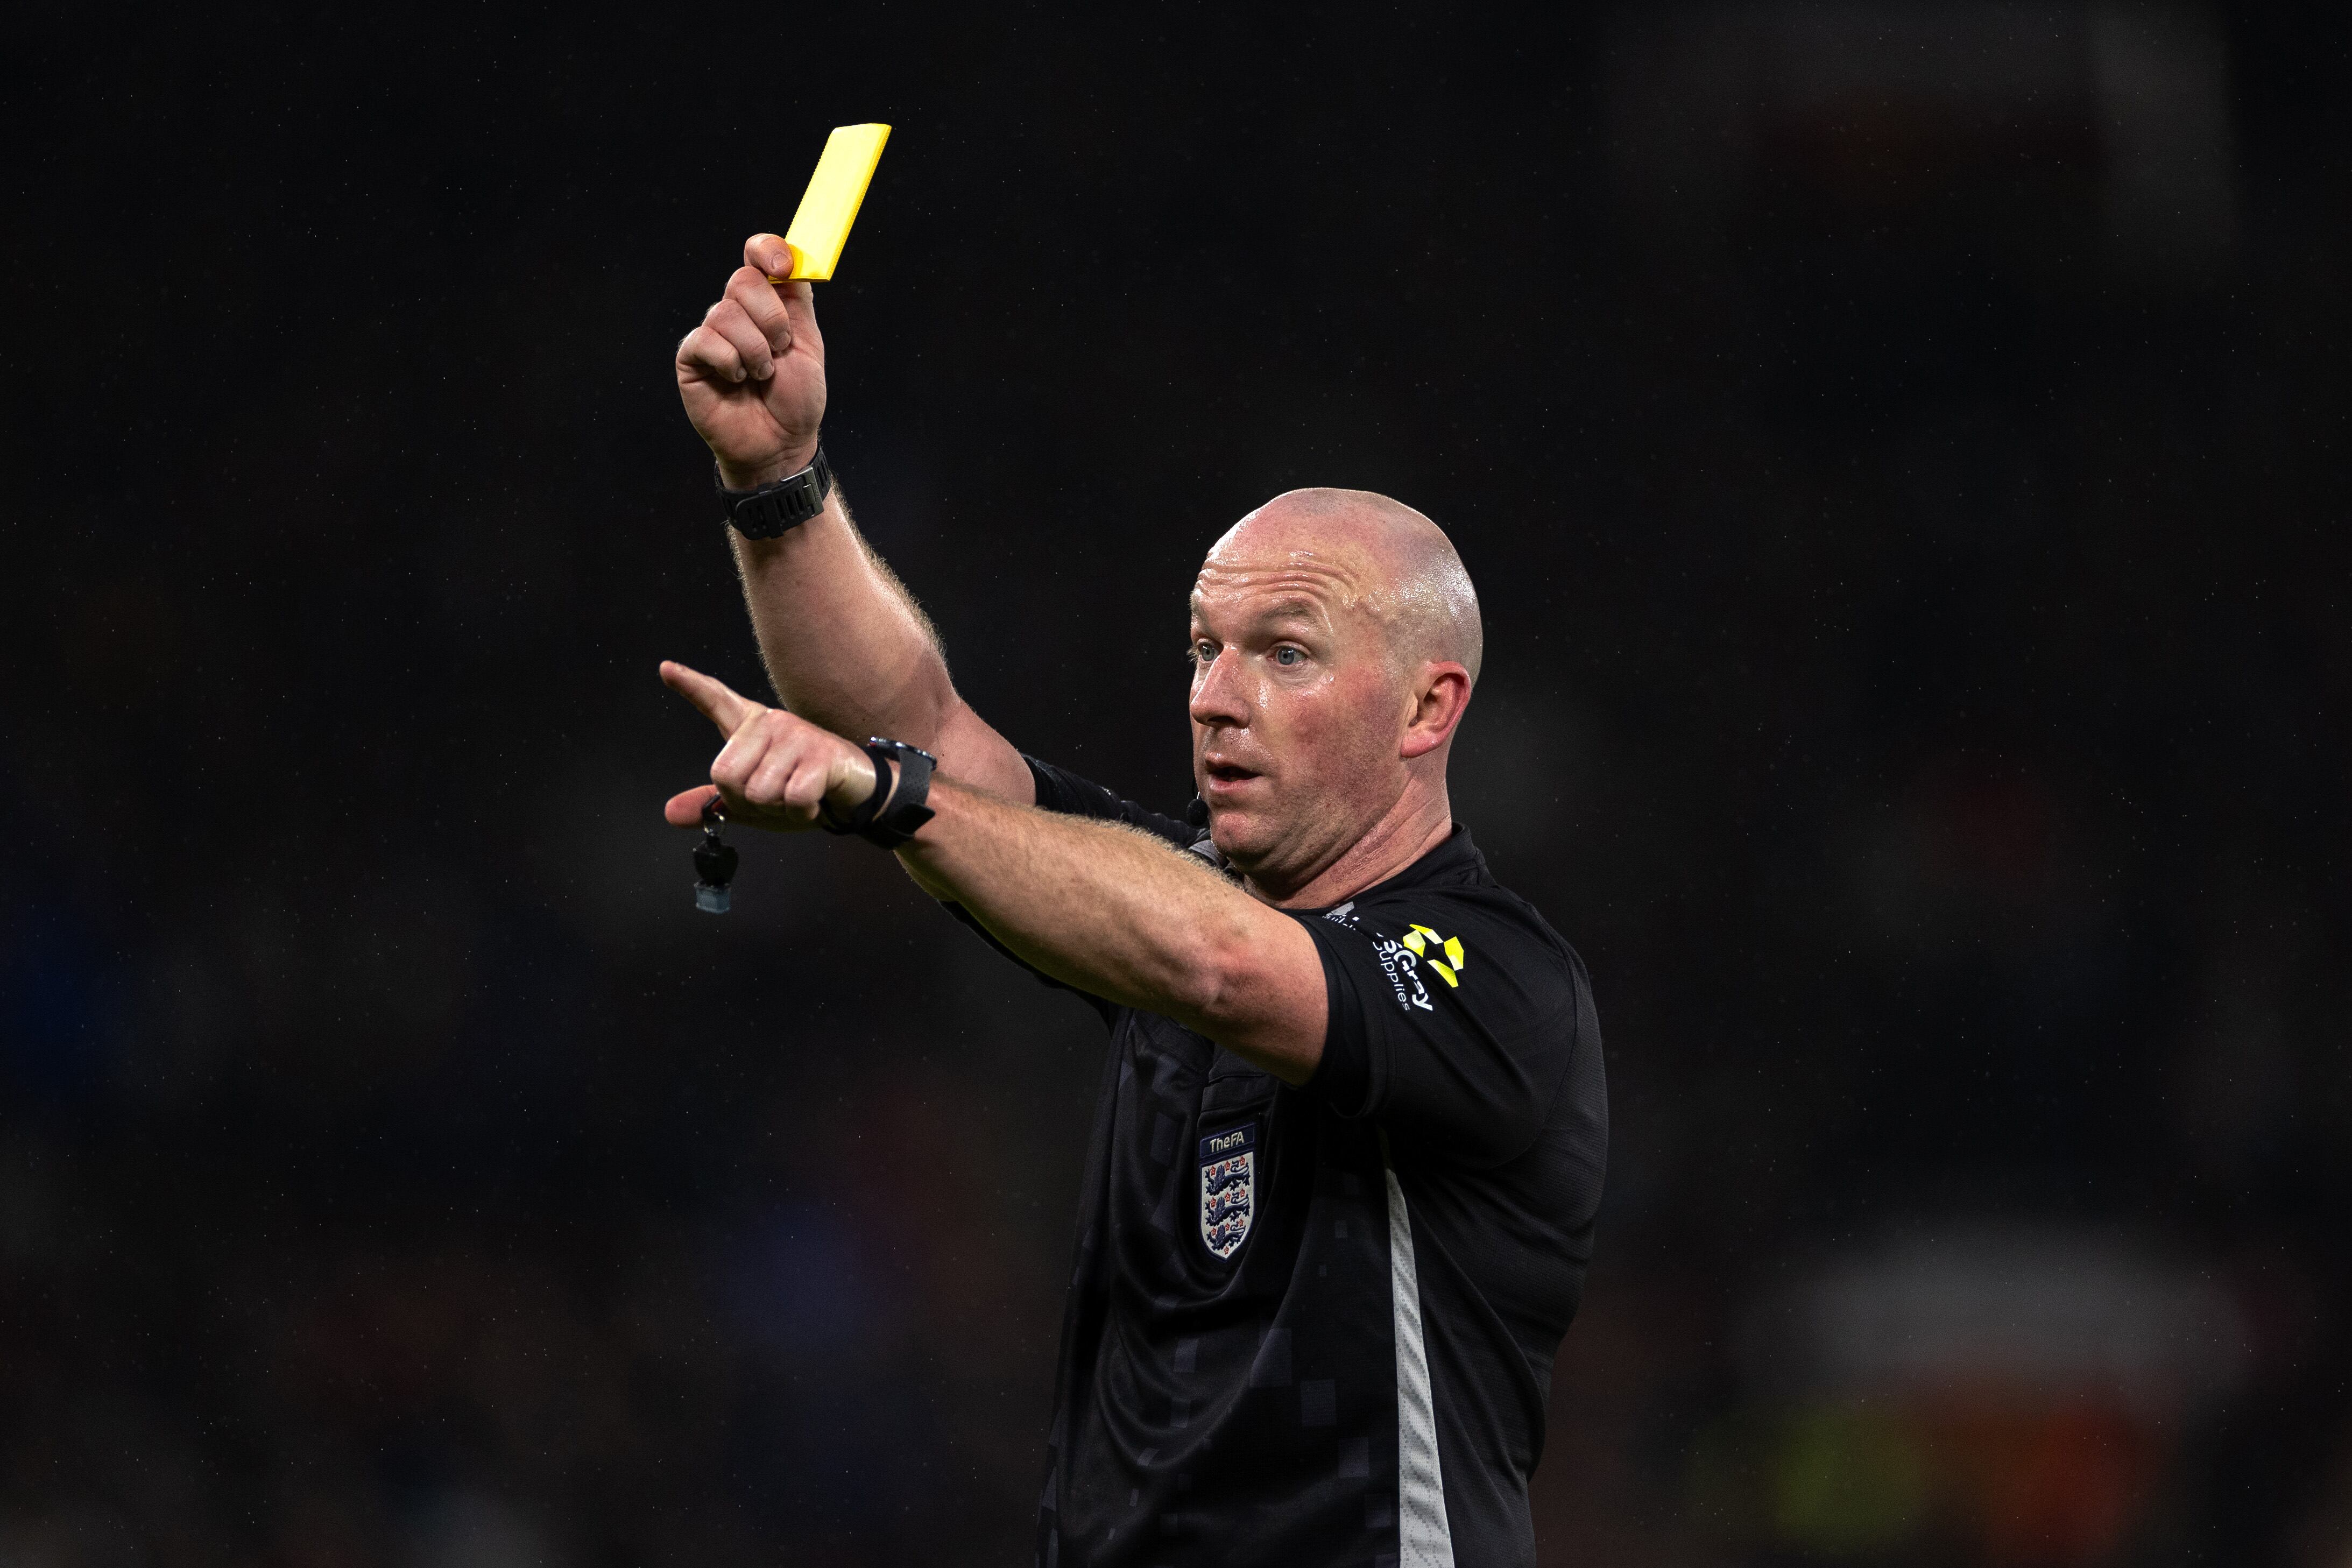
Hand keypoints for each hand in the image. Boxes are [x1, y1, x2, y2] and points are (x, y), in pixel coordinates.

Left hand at [659, 661, 878, 830]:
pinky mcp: (819, 754)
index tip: (666, 669)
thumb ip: (712, 805)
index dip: (690, 686)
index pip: (716, 701)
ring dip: (778, 809)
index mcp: (751, 728)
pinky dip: (801, 812)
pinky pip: (791, 798)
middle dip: (747, 802)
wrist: (854, 792)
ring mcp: (795, 735)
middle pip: (725, 776)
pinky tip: (815, 800)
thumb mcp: (752, 803)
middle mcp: (770, 723)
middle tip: (775, 796)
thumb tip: (669, 813)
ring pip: (759, 792)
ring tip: (798, 795)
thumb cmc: (802, 789)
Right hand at [674, 234, 826, 489]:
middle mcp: (737, 313)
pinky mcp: (691, 358)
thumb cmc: (796, 400)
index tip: (781, 268)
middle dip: (771, 319)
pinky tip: (736, 381)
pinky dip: (730, 362)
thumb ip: (797, 302)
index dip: (767, 251)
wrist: (781, 444)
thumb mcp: (809, 345)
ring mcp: (712, 334)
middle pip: (742, 280)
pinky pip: (706, 340)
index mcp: (767, 304)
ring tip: (761, 376)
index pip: (757, 255)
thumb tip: (792, 259)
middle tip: (780, 351)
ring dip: (754, 350)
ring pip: (725, 313)